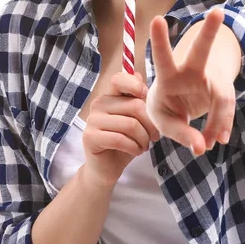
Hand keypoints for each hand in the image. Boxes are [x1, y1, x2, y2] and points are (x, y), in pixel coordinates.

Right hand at [82, 71, 160, 186]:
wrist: (107, 168)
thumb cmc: (125, 141)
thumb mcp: (135, 119)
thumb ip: (137, 99)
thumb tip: (139, 75)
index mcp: (109, 95)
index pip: (119, 79)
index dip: (136, 86)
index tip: (146, 101)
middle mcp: (99, 104)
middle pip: (135, 106)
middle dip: (151, 124)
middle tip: (155, 136)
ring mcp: (92, 120)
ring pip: (130, 125)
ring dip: (143, 139)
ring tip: (145, 145)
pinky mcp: (90, 137)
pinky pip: (120, 139)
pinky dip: (134, 148)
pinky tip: (137, 151)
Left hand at [145, 8, 235, 156]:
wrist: (181, 108)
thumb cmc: (166, 109)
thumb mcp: (164, 122)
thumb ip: (180, 133)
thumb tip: (201, 147)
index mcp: (167, 76)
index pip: (162, 57)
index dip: (160, 40)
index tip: (157, 19)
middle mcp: (190, 72)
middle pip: (201, 51)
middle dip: (209, 32)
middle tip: (217, 12)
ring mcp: (209, 81)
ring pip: (223, 94)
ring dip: (219, 119)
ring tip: (209, 143)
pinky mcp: (221, 93)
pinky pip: (225, 112)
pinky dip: (221, 127)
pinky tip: (218, 138)